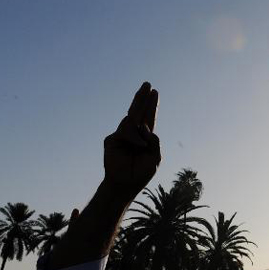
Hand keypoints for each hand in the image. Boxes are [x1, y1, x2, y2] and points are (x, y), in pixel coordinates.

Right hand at [102, 82, 160, 199]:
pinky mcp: (112, 140)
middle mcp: (133, 134)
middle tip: (147, 84)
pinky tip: (138, 146)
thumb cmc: (141, 173)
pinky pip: (126, 131)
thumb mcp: (155, 157)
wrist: (125, 185)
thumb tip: (144, 126)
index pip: (148, 117)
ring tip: (141, 147)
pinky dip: (134, 138)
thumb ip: (154, 141)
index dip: (151, 105)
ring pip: (132, 121)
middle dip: (142, 98)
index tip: (154, 91)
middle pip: (138, 112)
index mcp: (144, 137)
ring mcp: (122, 136)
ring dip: (140, 129)